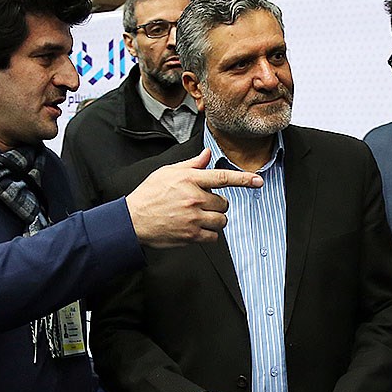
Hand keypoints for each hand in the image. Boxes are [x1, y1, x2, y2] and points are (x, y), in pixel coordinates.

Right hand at [125, 148, 261, 248]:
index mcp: (190, 179)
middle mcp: (194, 198)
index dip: (244, 179)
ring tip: (199, 217)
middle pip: (224, 203)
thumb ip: (191, 165)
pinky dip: (209, 234)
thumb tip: (207, 155)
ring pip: (221, 220)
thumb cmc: (149, 194)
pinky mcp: (190, 235)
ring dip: (215, 220)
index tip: (258, 180)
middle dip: (217, 204)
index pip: (223, 177)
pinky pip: (213, 236)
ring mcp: (193, 218)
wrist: (133, 219)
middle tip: (201, 205)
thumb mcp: (167, 172)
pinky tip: (196, 229)